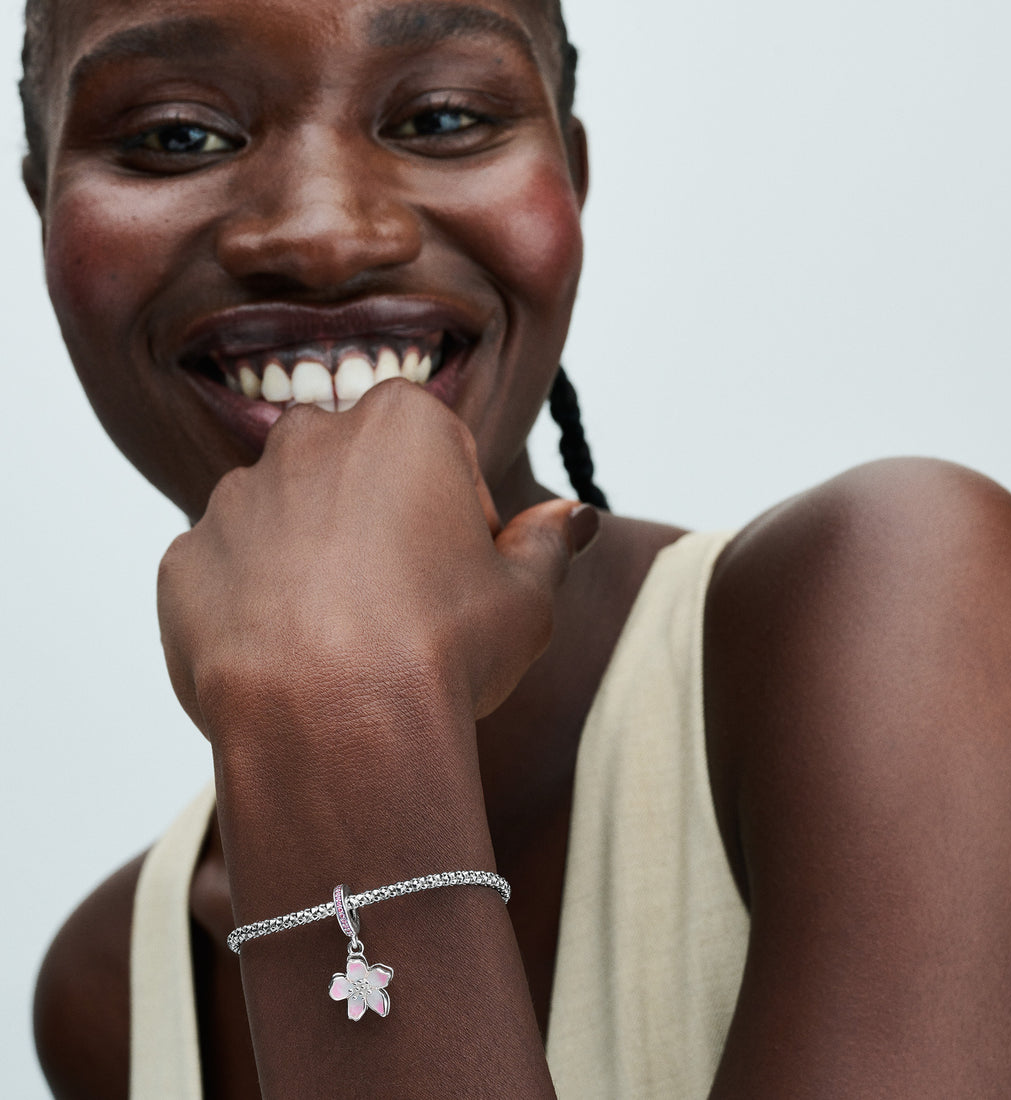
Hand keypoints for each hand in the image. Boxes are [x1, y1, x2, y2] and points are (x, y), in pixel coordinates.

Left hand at [157, 380, 596, 752]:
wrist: (332, 725)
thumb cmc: (443, 647)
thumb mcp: (528, 597)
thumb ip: (549, 542)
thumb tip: (574, 516)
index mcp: (400, 424)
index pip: (441, 450)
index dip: (459, 515)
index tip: (461, 573)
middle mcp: (309, 440)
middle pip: (356, 475)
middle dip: (378, 523)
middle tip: (405, 606)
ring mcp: (237, 498)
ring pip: (287, 520)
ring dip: (313, 562)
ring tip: (344, 642)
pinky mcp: (184, 559)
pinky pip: (229, 572)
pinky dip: (254, 604)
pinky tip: (290, 658)